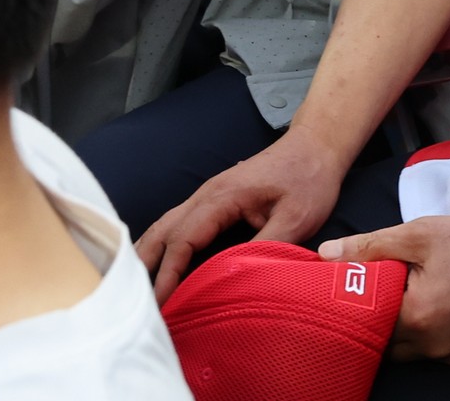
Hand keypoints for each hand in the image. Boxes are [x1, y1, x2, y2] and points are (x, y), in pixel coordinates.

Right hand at [136, 128, 350, 298]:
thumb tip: (235, 278)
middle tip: (135, 302)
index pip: (183, 239)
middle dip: (145, 265)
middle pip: (163, 231)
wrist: (314, 147)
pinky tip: (158, 265)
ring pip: (166, 226)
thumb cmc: (307, 180)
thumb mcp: (296, 217)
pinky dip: (164, 246)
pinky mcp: (213, 201)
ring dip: (149, 255)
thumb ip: (265, 246)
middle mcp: (206, 195)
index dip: (168, 273)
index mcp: (221, 197)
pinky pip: (179, 224)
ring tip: (137, 289)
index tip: (159, 303)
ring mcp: (207, 196)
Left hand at [318, 213, 449, 363]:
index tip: (356, 285)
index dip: (358, 305)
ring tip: (417, 291)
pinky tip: (446, 301)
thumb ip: (369, 247)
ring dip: (409, 327)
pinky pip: (442, 350)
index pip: (367, 324)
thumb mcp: (420, 234)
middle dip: (382, 319)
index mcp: (419, 317)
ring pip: (415, 349)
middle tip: (384, 289)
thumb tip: (325, 255)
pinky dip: (435, 331)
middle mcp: (437, 346)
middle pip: (388, 344)